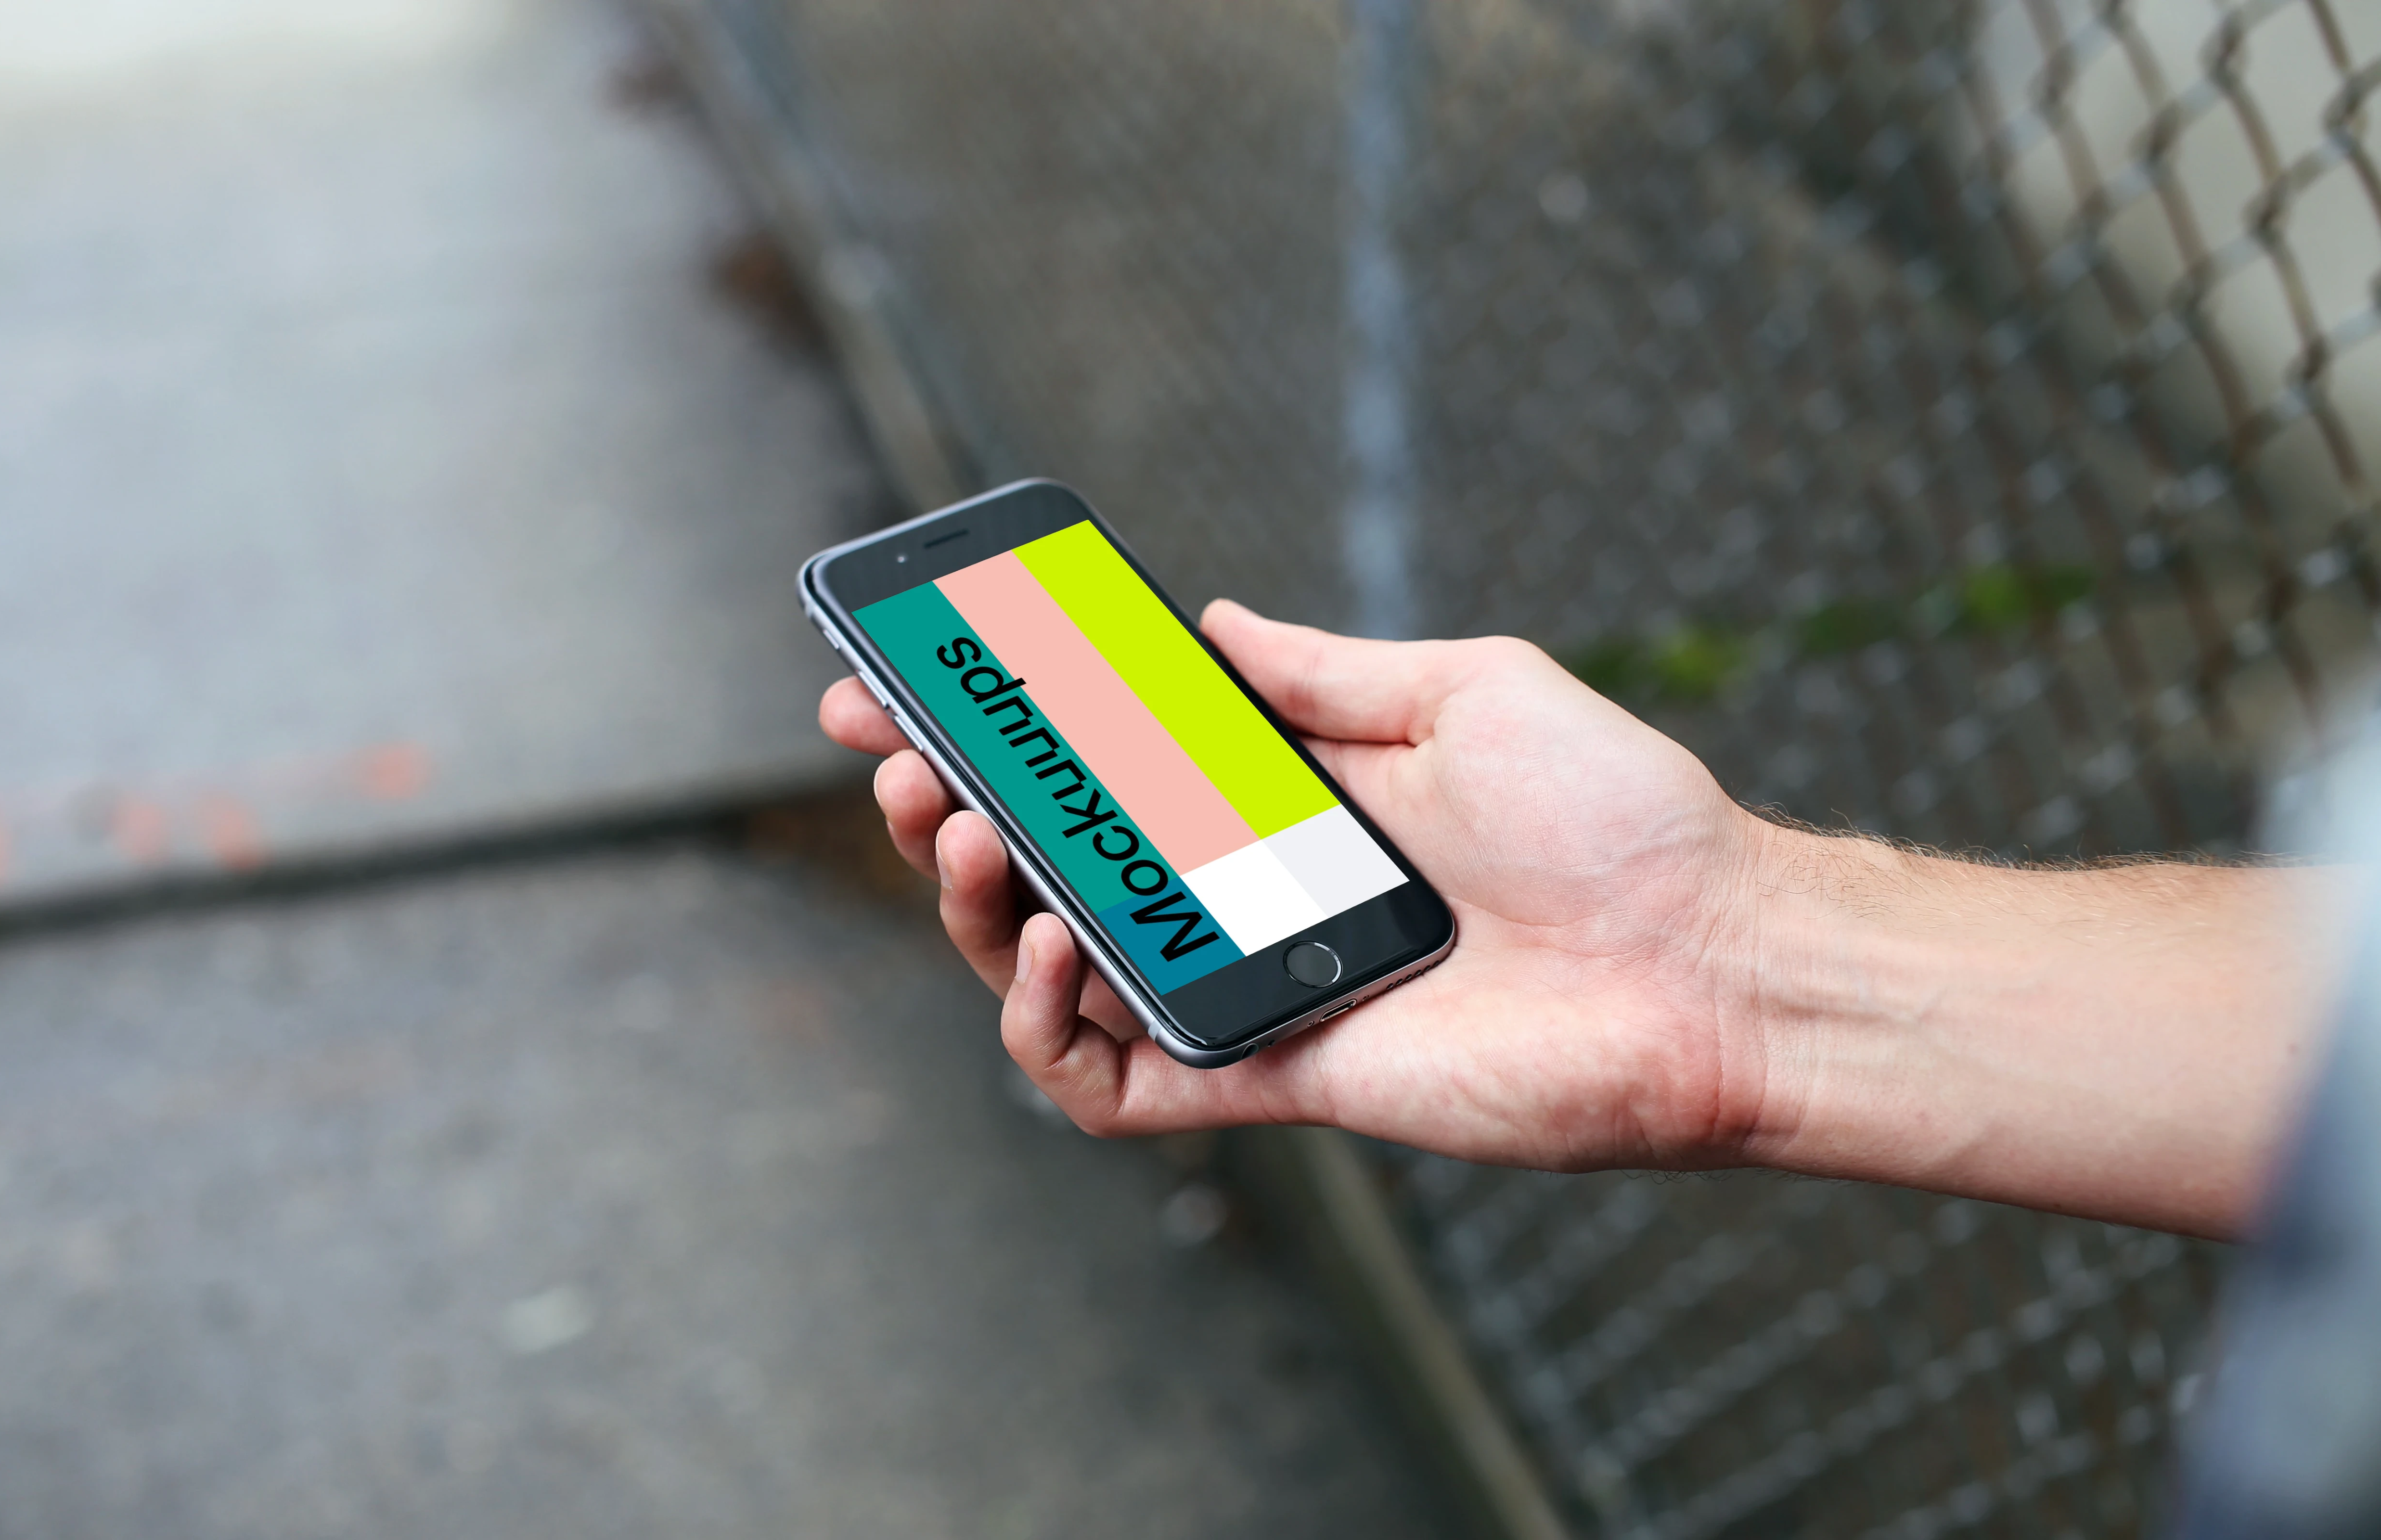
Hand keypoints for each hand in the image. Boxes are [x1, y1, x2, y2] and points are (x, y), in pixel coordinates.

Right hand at [819, 599, 1776, 1171]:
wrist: (1712, 957)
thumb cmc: (1618, 817)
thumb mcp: (1464, 689)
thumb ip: (1321, 670)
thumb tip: (1207, 619)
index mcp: (1282, 801)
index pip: (1103, 766)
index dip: (996, 728)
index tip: (902, 679)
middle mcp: (1246, 895)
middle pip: (1051, 865)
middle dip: (946, 808)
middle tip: (899, 755)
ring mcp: (1248, 987)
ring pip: (1050, 972)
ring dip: (971, 907)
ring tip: (955, 834)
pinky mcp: (1269, 1074)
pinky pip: (1112, 1079)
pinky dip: (1046, 1027)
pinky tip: (1046, 945)